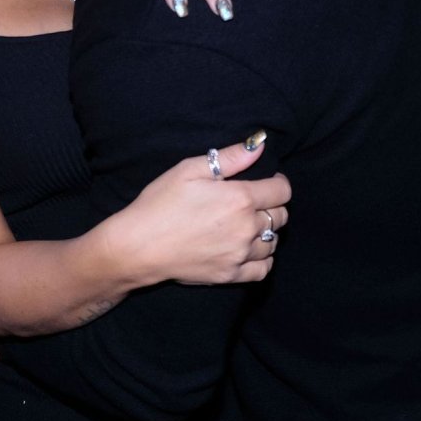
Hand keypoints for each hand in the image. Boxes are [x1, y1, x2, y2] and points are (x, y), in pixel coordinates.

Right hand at [111, 137, 289, 287]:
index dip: (279, 182)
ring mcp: (239, 255)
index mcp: (240, 198)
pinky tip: (251, 250)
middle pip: (281, 216)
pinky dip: (263, 259)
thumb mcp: (189, 170)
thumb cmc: (160, 203)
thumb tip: (259, 145)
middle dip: (273, 206)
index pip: (282, 191)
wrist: (138, 246)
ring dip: (267, 232)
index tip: (270, 181)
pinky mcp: (230, 275)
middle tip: (255, 202)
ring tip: (251, 225)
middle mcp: (246, 228)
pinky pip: (263, 270)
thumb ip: (229, 157)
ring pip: (273, 242)